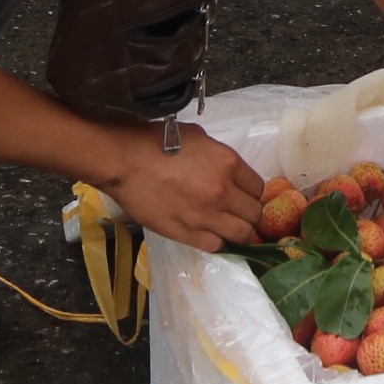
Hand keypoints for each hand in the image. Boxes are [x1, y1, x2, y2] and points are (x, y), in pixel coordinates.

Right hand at [97, 122, 264, 250]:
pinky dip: (218, 242)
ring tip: (228, 227)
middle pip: (254, 213)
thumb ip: (218, 155)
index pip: (258, 187)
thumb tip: (223, 168)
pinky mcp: (187, 233)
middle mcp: (223, 191)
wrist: (125, 162)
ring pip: (242, 234)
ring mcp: (206, 216)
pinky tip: (210, 234)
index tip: (243, 194)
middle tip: (237, 212)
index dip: (251, 192)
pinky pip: (216, 246)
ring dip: (238, 231)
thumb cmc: (156, 142)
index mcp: (228, 163)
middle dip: (249, 213)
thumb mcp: (198, 137)